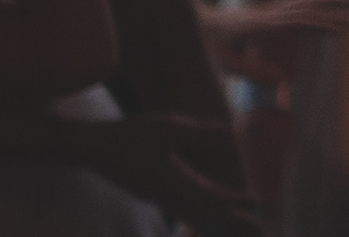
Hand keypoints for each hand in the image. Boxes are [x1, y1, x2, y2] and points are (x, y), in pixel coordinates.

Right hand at [58, 112, 259, 232]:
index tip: (257, 205)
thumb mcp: (169, 127)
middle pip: (204, 213)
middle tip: (257, 220)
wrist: (90, 148)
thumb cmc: (129, 134)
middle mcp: (165, 194)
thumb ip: (201, 132)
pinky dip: (199, 208)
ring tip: (237, 214)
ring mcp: (155, 196)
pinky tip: (206, 203)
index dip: (235, 204)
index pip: (210, 199)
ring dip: (215, 213)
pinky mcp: (149, 193)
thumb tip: (233, 132)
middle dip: (230, 217)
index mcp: (172, 181)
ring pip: (191, 212)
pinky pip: (180, 206)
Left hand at [200, 0, 348, 84]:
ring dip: (326, 1)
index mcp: (261, 28)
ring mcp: (267, 8)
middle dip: (332, 14)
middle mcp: (268, 14)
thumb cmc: (207, 47)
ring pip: (302, 0)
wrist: (193, 22)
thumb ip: (256, 74)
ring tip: (348, 1)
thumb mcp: (226, 66)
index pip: (299, 24)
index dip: (322, 26)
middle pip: (306, 10)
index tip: (343, 32)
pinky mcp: (265, 8)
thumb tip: (286, 83)